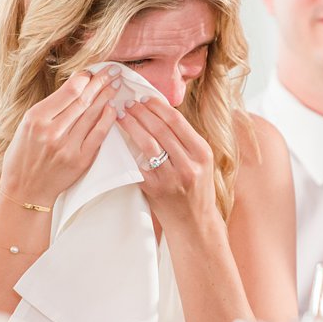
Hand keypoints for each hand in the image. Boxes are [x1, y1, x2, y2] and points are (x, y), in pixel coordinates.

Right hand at [0, 67, 123, 205]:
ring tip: (115, 84)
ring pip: (92, 114)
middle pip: (83, 100)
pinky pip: (98, 135)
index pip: (68, 91)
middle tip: (112, 71)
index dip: (84, 78)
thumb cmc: (23, 156)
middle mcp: (52, 131)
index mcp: (36, 118)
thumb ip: (48, 109)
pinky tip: (113, 108)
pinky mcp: (80, 160)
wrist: (26, 189)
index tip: (91, 72)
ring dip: (106, 96)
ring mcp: (67, 146)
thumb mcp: (26, 126)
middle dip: (100, 82)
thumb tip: (74, 88)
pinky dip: (107, 119)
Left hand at [116, 95, 217, 227]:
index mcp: (202, 153)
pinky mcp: (155, 189)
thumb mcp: (202, 163)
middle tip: (128, 103)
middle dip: (141, 113)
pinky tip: (120, 139)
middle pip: (160, 129)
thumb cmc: (197, 190)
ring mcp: (171, 178)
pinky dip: (129, 150)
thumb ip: (186, 141)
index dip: (158, 107)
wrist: (194, 223)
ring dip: (132, 127)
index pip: (177, 122)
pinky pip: (139, 164)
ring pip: (148, 144)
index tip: (145, 98)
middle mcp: (189, 164)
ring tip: (122, 116)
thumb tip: (162, 113)